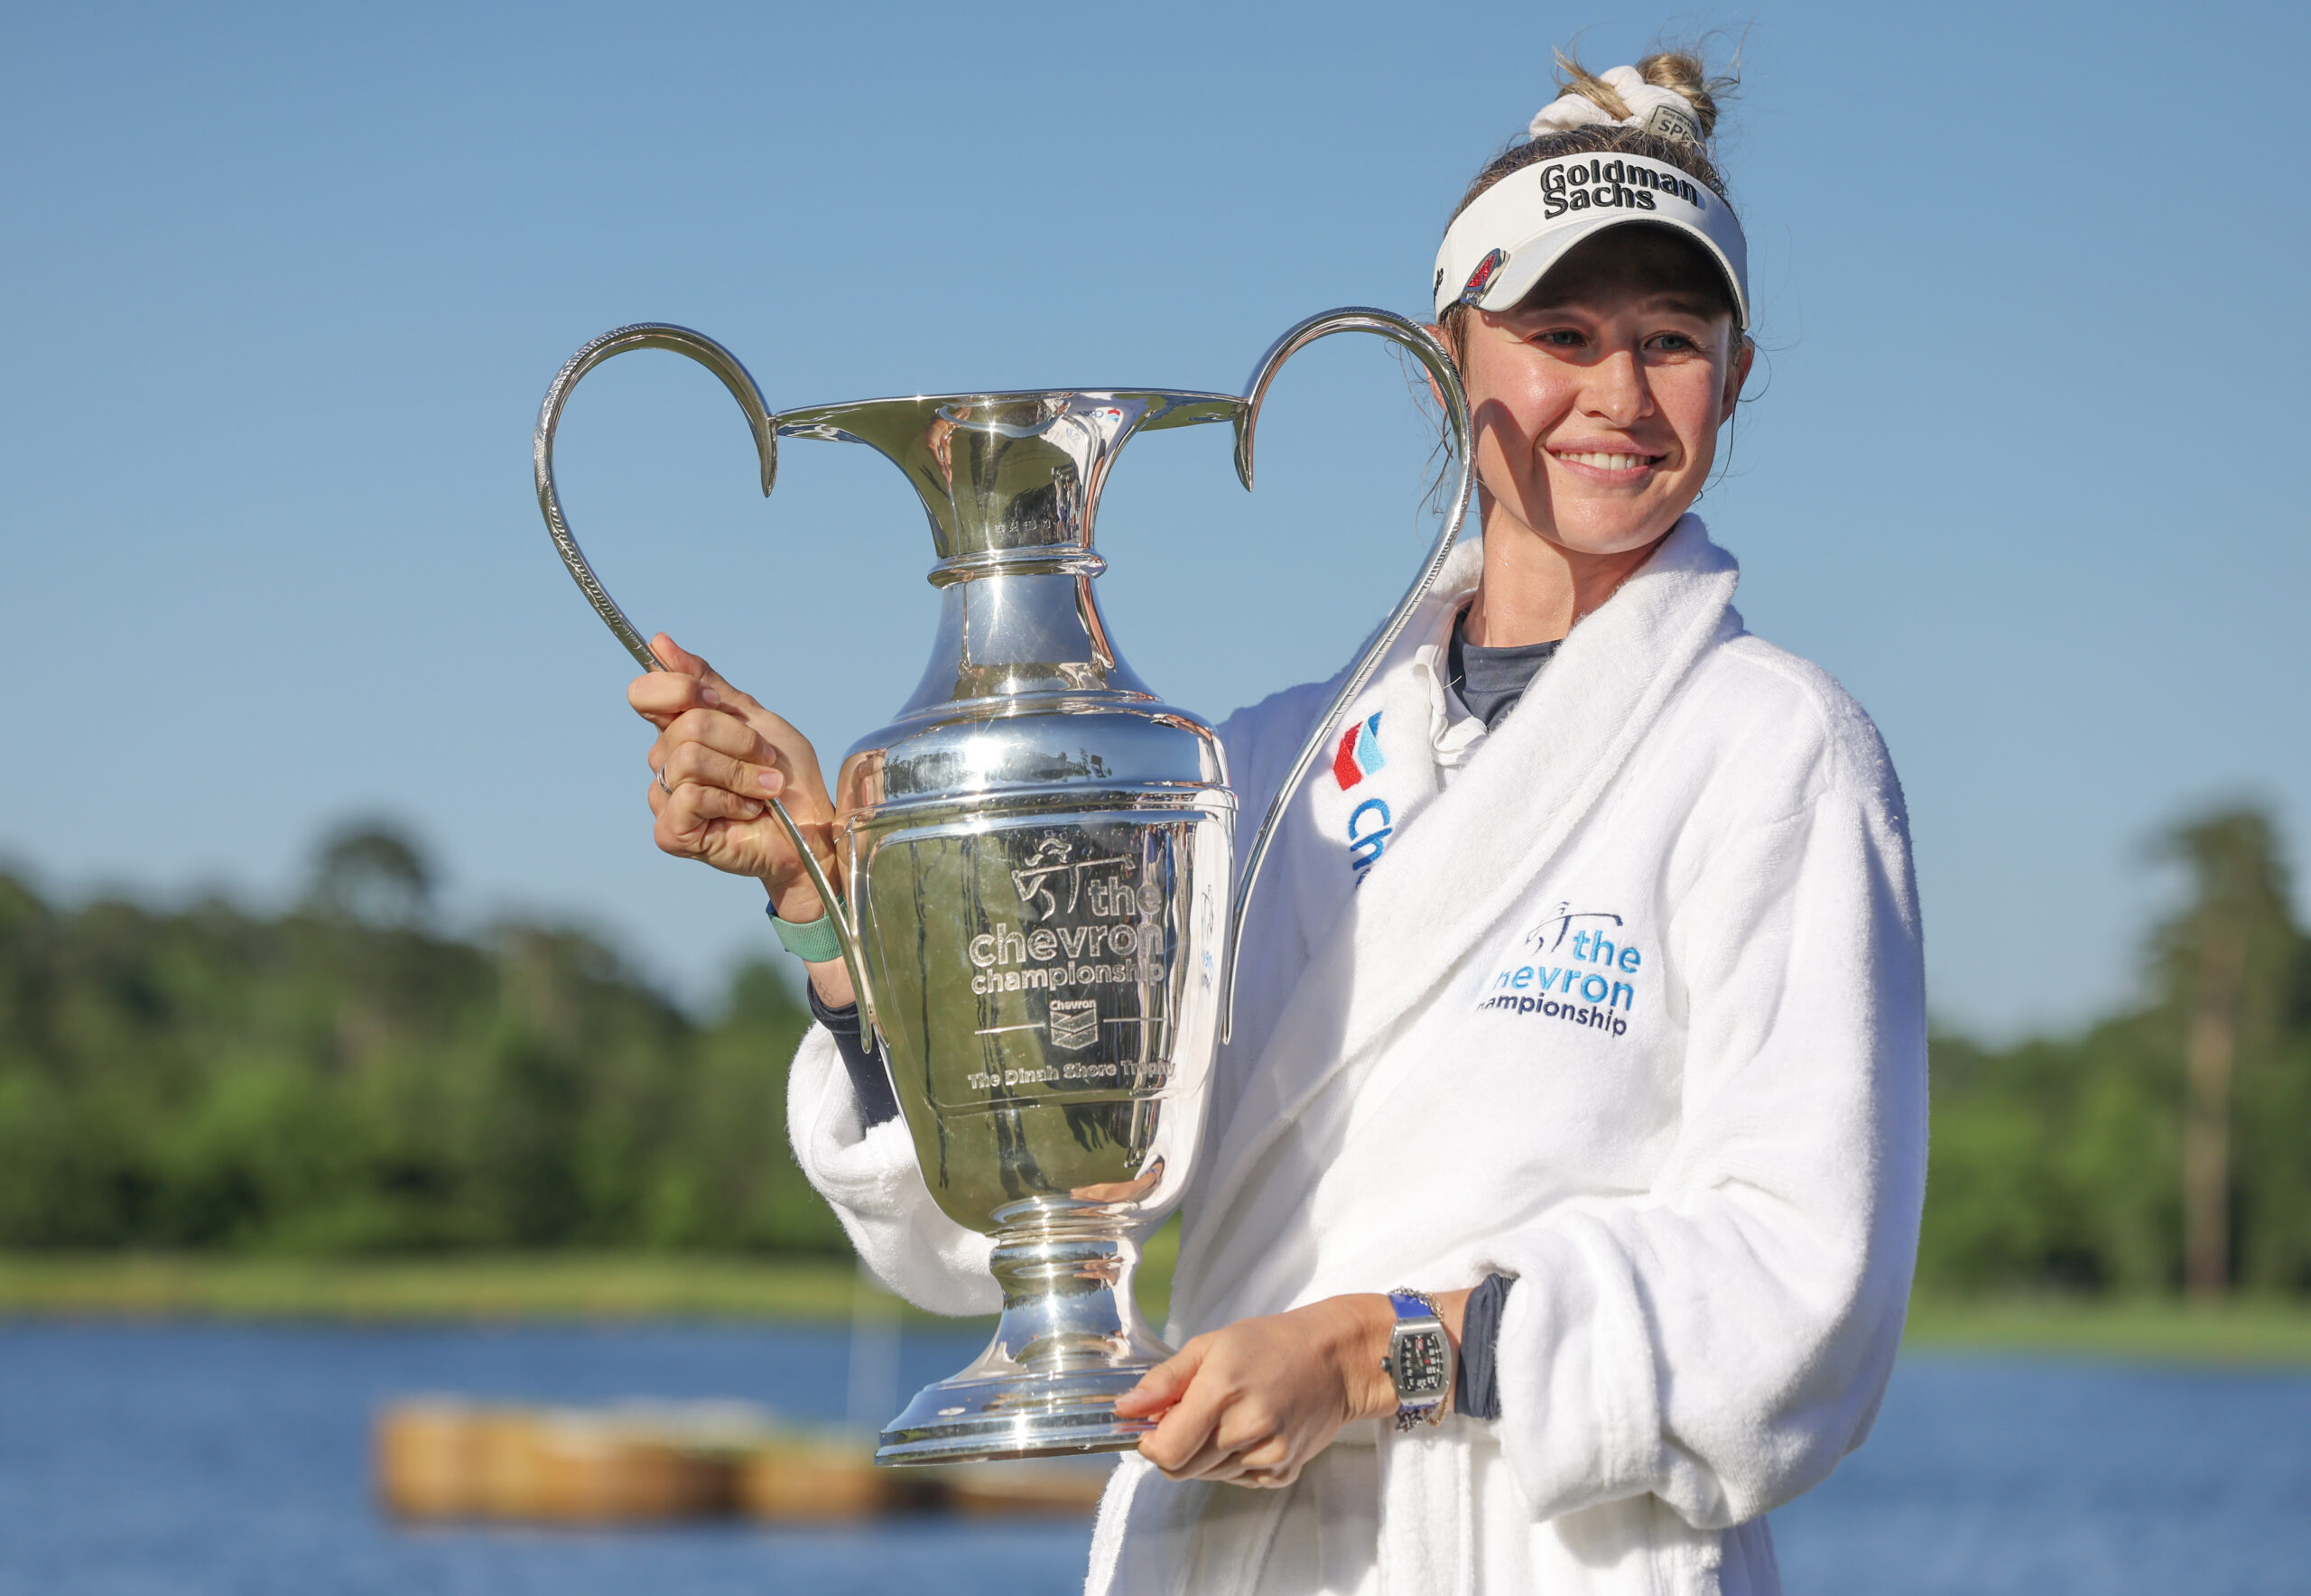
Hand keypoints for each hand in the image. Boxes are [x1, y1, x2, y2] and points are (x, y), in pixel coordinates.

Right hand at [627, 633, 836, 922]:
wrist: (812, 827)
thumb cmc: (786, 776)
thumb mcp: (753, 716)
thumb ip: (706, 682)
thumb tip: (659, 642)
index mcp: (679, 730)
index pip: (646, 693)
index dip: (681, 690)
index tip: (723, 705)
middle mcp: (665, 762)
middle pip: (684, 725)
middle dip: (738, 739)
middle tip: (766, 761)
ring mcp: (665, 798)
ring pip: (688, 759)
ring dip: (742, 773)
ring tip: (764, 790)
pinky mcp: (671, 832)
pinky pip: (690, 795)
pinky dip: (731, 800)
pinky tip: (747, 812)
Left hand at [1115, 1295, 1400, 1488]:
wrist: (1337, 1360)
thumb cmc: (1272, 1344)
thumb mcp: (1211, 1345)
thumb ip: (1164, 1381)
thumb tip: (1125, 1409)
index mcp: (1222, 1393)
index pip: (1166, 1451)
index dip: (1150, 1442)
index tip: (1155, 1423)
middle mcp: (1246, 1430)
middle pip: (1182, 1468)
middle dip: (1175, 1445)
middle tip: (1194, 1411)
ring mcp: (1268, 1456)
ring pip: (1207, 1476)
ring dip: (1204, 1453)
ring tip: (1227, 1416)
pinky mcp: (1283, 1472)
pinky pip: (1237, 1480)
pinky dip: (1232, 1462)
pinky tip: (1248, 1431)